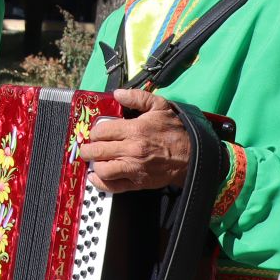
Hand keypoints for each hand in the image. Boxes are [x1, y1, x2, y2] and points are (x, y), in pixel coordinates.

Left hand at [78, 89, 192, 192]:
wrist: (192, 155)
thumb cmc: (175, 131)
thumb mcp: (159, 106)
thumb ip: (137, 97)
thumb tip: (118, 93)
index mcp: (135, 130)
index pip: (102, 131)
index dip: (94, 131)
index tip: (96, 133)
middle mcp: (132, 150)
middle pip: (98, 151)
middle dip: (88, 149)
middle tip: (87, 148)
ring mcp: (134, 168)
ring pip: (103, 169)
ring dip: (95, 164)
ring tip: (95, 160)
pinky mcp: (138, 182)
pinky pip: (114, 186)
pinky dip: (101, 183)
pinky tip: (97, 177)